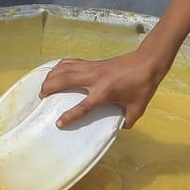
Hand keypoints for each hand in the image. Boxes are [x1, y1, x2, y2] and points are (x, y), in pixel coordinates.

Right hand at [44, 46, 171, 127]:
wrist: (147, 62)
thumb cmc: (143, 85)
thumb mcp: (137, 108)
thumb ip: (127, 120)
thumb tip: (118, 128)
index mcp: (104, 92)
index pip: (83, 106)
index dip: (69, 116)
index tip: (58, 123)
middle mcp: (94, 78)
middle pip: (64, 80)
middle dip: (48, 88)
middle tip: (42, 98)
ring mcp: (91, 68)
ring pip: (64, 69)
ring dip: (51, 76)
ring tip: (44, 86)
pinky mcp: (92, 62)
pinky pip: (71, 62)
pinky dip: (60, 66)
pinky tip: (56, 71)